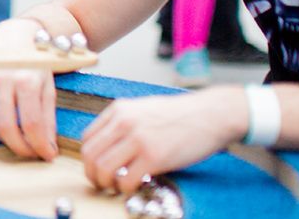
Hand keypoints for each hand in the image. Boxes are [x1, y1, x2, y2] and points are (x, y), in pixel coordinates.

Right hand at [0, 68, 58, 159]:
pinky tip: (8, 128)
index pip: (31, 124)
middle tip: (33, 155)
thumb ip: (48, 118)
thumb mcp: (48, 87)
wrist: (11, 38)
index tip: (48, 155)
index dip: (40, 145)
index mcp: (26, 78)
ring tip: (22, 142)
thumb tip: (48, 149)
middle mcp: (2, 79)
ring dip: (8, 140)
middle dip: (21, 148)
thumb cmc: (35, 64)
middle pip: (6, 128)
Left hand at [79, 86, 247, 192]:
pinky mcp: (154, 157)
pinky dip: (125, 189)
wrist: (210, 115)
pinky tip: (133, 188)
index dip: (88, 158)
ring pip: (103, 168)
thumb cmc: (180, 114)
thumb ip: (123, 123)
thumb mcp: (143, 109)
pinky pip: (127, 180)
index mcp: (119, 110)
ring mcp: (138, 139)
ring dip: (105, 183)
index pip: (87, 138)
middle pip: (90, 154)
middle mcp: (124, 122)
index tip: (95, 168)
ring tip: (114, 188)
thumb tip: (109, 146)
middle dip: (91, 174)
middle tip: (100, 183)